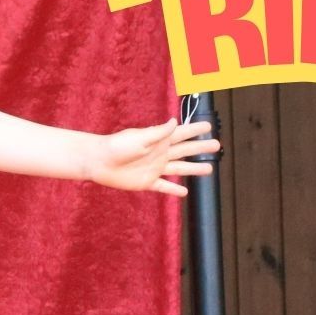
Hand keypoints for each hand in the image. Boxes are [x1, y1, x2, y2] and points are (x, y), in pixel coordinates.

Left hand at [87, 118, 218, 196]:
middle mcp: (160, 154)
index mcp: (159, 141)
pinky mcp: (146, 182)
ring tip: (209, 169)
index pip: (182, 134)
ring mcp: (154, 169)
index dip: (196, 130)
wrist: (98, 162)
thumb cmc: (116, 146)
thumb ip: (158, 132)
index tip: (209, 126)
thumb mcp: (139, 137)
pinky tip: (185, 192)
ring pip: (180, 168)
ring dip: (194, 169)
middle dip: (201, 148)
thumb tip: (174, 121)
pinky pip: (164, 187)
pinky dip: (174, 190)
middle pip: (186, 151)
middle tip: (217, 145)